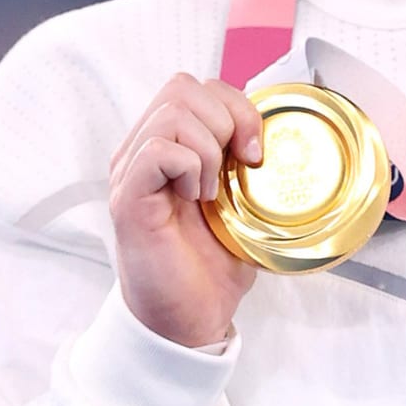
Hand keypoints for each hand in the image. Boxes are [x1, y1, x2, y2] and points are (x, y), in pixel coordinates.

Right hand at [109, 73, 263, 348]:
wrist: (189, 319)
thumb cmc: (211, 265)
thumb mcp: (242, 202)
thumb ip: (247, 162)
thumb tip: (279, 133)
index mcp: (169, 146)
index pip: (196, 86)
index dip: (236, 106)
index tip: (256, 152)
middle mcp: (142, 152)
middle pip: (182, 86)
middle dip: (227, 119)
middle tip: (239, 167)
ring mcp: (130, 173)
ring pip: (171, 112)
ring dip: (208, 148)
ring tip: (212, 190)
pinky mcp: (127, 198)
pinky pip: (158, 150)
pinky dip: (189, 167)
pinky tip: (197, 198)